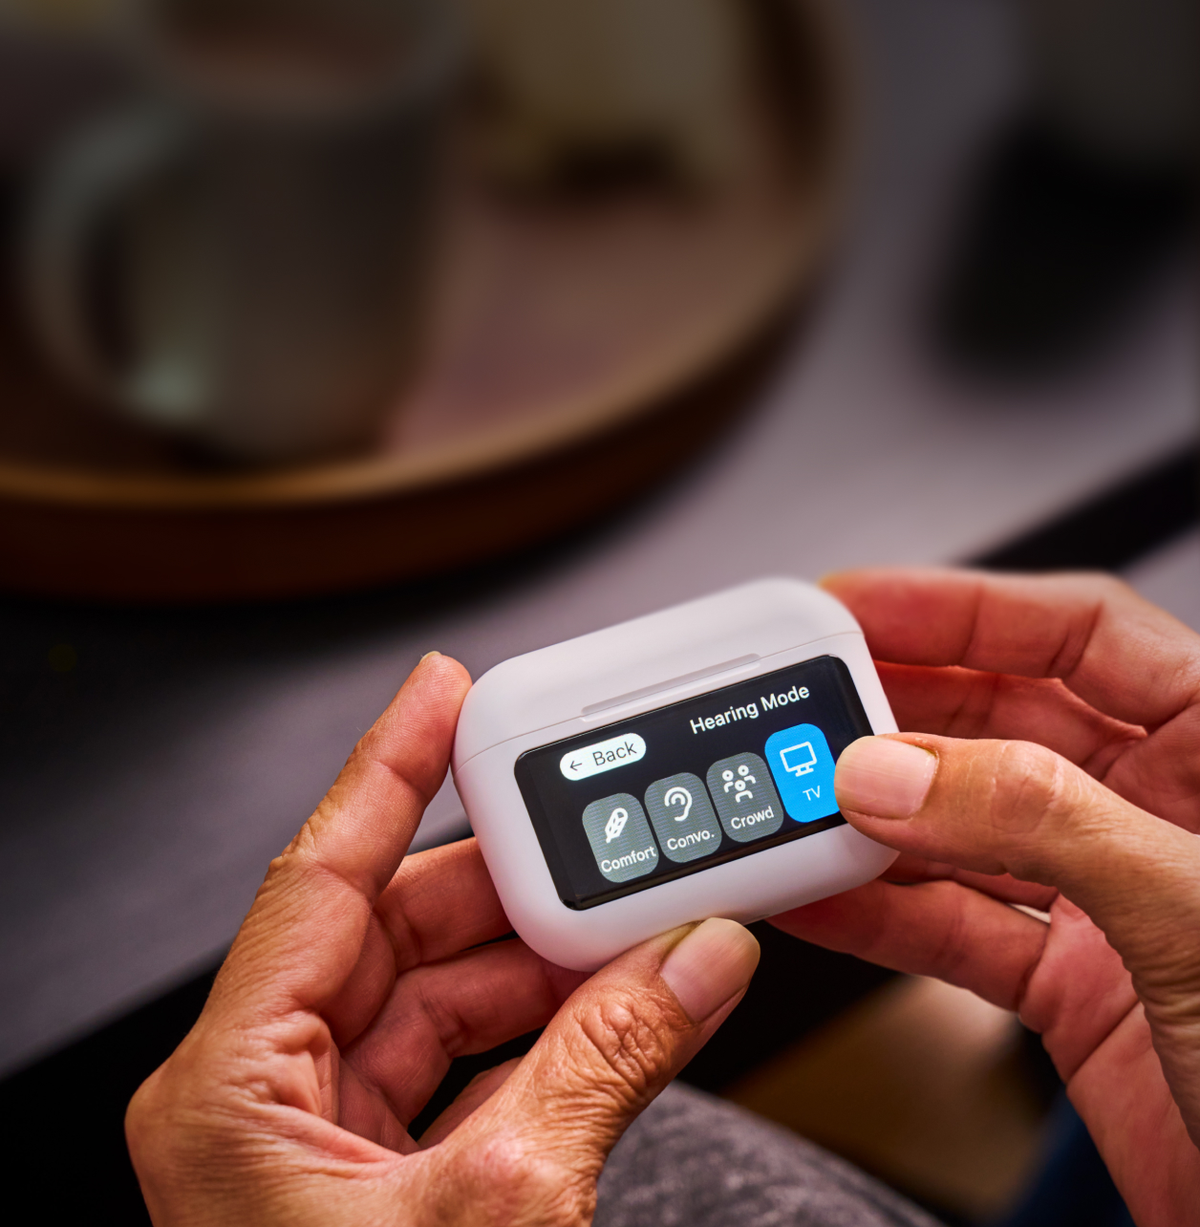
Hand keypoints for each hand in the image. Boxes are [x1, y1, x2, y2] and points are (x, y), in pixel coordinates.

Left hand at [127, 652, 758, 1226]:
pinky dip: (551, 1021)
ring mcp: (330, 1131)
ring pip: (449, 989)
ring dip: (547, 954)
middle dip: (508, 877)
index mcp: (233, 1092)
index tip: (440, 690)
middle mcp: (269, 1094)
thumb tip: (700, 959)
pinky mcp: (390, 1168)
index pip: (318, 878)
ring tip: (636, 913)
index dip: (386, 767)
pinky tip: (619, 993)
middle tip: (596, 825)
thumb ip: (610, 1064)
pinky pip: (476, 1052)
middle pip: (401, 929)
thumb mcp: (501, 1213)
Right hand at [771, 569, 1199, 1226]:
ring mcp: (1104, 897)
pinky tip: (819, 893)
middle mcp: (1154, 812)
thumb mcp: (1195, 913)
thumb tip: (895, 773)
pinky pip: (949, 925)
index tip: (858, 605)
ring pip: (957, 826)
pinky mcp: (1066, 983)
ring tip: (793, 803)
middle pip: (998, 721)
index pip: (1079, 635)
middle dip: (895, 715)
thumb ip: (1042, 824)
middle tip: (804, 712)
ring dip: (870, 819)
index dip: (961, 608)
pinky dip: (876, 912)